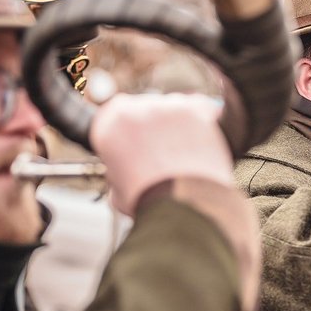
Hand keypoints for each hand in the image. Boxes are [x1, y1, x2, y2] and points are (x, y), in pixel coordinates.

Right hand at [90, 93, 232, 214]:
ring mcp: (168, 106)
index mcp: (109, 125)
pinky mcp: (196, 109)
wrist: (184, 205)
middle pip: (144, 106)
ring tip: (183, 150)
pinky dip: (201, 119)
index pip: (115, 112)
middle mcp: (136, 109)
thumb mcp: (117, 190)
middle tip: (162, 148)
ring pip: (171, 105)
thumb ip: (117, 169)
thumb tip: (123, 168)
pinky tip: (199, 140)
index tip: (137, 137)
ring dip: (175, 121)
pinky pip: (198, 106)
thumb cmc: (150, 202)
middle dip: (152, 123)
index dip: (128, 126)